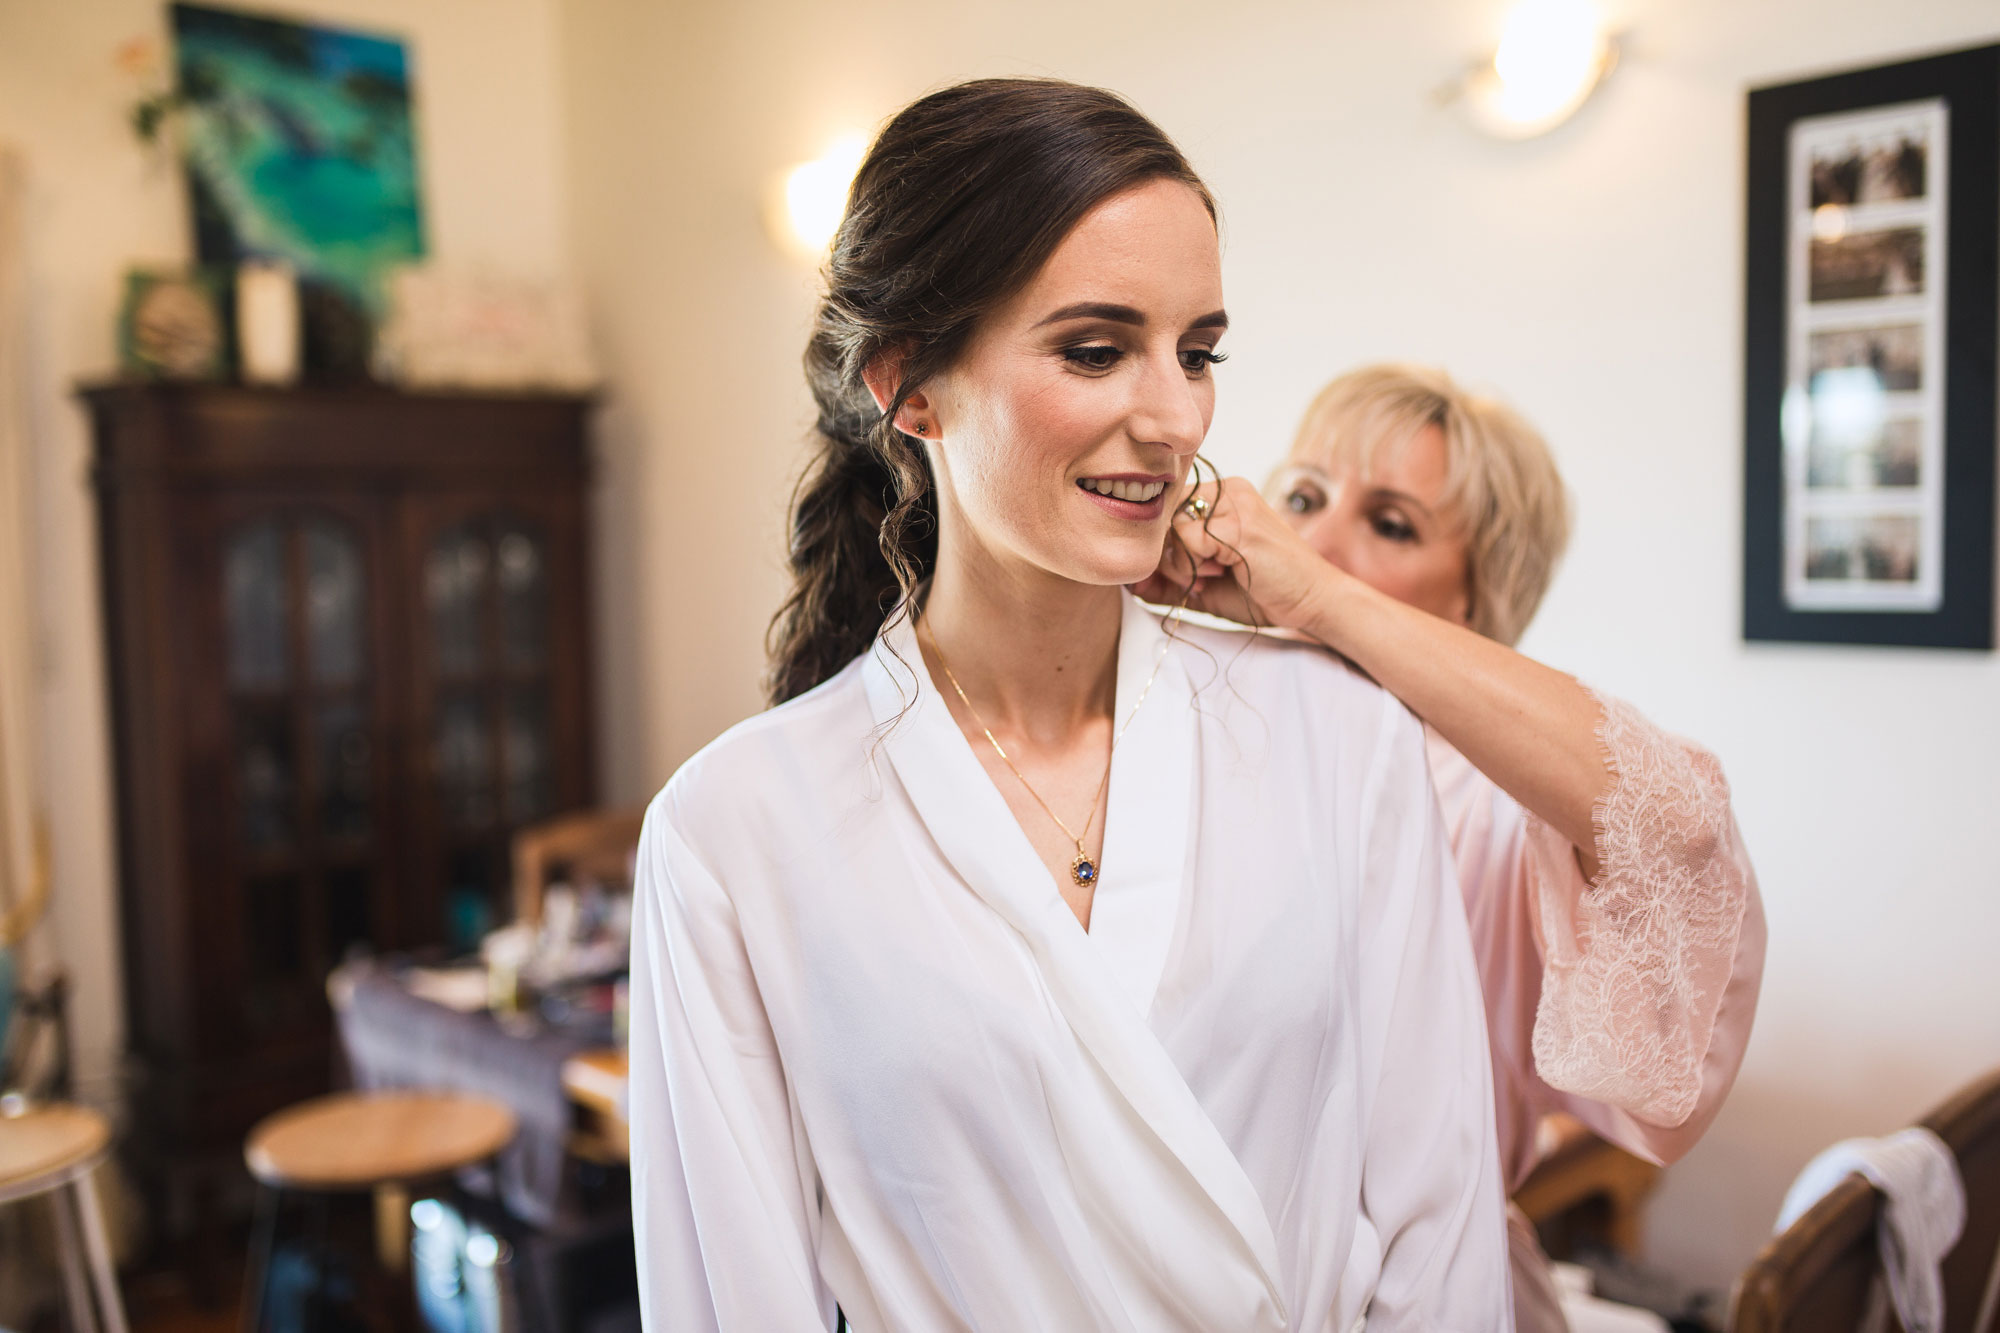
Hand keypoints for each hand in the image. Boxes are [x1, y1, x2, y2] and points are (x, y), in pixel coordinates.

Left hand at [1132, 474, 1345, 638]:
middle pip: (1164, 515)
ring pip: (1172, 525)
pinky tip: (1222, 571)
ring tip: (1214, 574)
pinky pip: (1187, 538)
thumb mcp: (1206, 587)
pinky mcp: (1238, 520)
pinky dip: (1194, 563)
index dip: (1165, 547)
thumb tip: (1128, 584)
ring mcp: (1235, 502)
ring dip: (1182, 561)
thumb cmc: (1263, 593)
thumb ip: (1167, 582)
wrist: (1312, 603)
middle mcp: (1229, 490)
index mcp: (1222, 497)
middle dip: (1170, 555)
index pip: (1167, 510)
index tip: (1187, 572)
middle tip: (1201, 576)